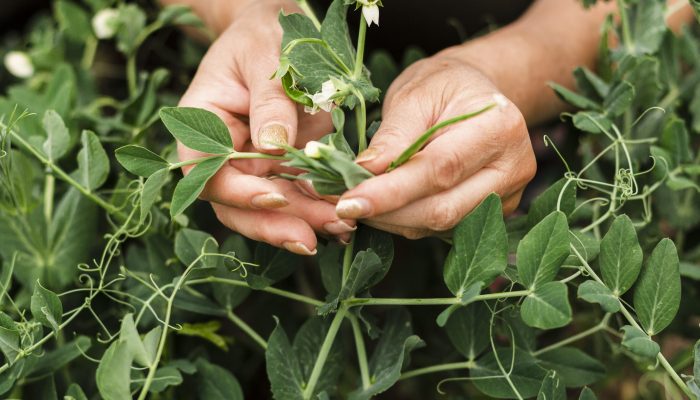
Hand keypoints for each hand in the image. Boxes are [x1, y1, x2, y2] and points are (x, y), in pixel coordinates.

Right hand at [178, 0, 355, 253]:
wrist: (279, 30)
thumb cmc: (263, 32)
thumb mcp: (264, 53)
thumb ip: (269, 100)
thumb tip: (273, 148)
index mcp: (203, 124)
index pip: (206, 173)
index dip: (238, 194)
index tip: (276, 197)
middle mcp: (224, 153)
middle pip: (237, 204)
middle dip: (274, 223)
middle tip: (312, 237)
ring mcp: (255, 164)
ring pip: (271, 208)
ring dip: (303, 224)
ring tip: (340, 228)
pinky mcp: (285, 167)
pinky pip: (299, 196)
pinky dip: (319, 209)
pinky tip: (344, 218)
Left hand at [334, 55, 536, 238]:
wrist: (475, 94)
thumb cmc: (444, 86)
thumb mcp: (415, 94)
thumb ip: (393, 136)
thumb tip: (363, 173)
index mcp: (499, 128)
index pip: (439, 170)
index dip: (390, 192)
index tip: (348, 201)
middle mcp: (513, 168)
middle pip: (442, 209)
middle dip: (386, 212)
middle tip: (342, 206)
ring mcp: (507, 196)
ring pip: (440, 225)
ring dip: (392, 220)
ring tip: (359, 203)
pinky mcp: (493, 213)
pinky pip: (443, 228)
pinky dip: (407, 221)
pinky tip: (385, 206)